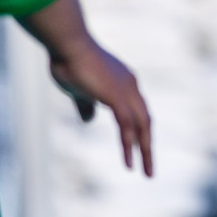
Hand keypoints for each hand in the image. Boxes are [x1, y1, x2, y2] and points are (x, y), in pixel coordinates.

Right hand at [49, 39, 153, 176]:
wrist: (67, 44)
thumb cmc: (69, 61)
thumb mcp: (79, 89)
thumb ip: (86, 104)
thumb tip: (89, 120)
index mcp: (125, 81)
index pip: (139, 110)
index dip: (139, 130)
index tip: (140, 148)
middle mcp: (131, 85)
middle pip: (146, 120)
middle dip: (148, 145)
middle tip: (149, 168)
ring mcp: (126, 90)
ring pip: (142, 126)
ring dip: (145, 151)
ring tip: (145, 172)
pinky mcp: (117, 97)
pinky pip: (128, 127)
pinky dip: (130, 145)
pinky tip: (129, 163)